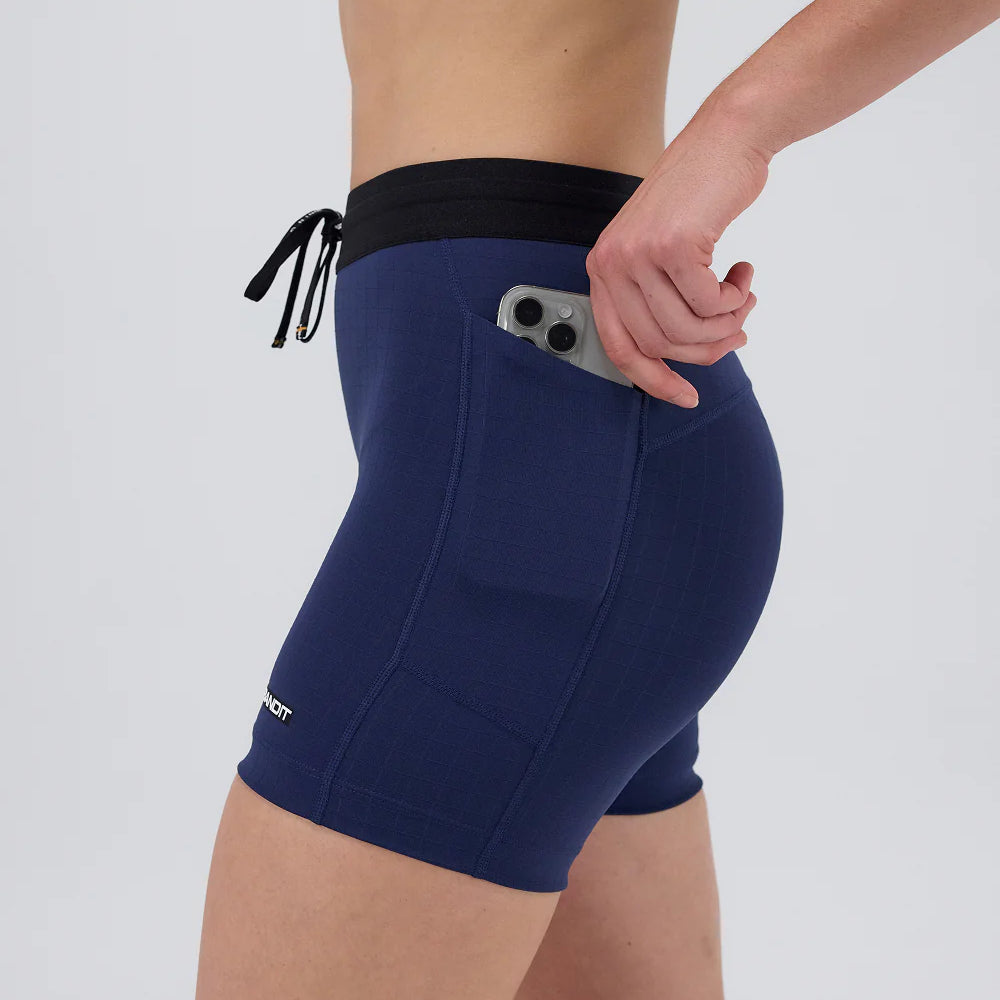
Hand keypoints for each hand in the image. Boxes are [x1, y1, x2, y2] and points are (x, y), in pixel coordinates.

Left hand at [586, 109, 772, 405]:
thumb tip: (682, 360)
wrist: (726, 139)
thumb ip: (661, 302)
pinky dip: (735, 299)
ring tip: (742, 297)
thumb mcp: (664, 254)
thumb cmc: (700, 198)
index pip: (619, 346)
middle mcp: (612, 263)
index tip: (686, 397)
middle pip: (660, 344)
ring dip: (727, 323)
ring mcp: (639, 253)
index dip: (653, 380)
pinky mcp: (673, 244)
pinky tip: (743, 272)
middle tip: (738, 329)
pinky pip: (710, 305)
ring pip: (687, 329)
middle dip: (706, 348)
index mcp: (604, 270)